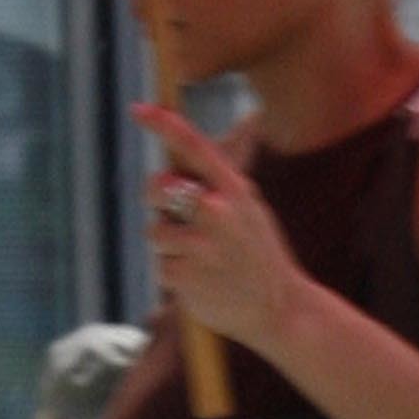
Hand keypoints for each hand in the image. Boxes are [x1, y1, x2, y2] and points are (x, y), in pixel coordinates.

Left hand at [135, 102, 301, 349]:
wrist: (281, 309)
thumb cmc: (259, 255)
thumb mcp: (250, 210)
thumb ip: (218, 187)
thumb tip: (175, 164)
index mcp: (235, 190)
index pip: (194, 147)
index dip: (163, 124)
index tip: (138, 109)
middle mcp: (217, 212)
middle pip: (158, 187)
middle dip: (156, 198)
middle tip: (174, 214)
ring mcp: (201, 245)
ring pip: (154, 231)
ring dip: (168, 245)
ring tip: (200, 258)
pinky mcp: (185, 276)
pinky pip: (160, 266)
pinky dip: (174, 274)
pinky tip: (201, 281)